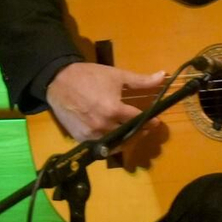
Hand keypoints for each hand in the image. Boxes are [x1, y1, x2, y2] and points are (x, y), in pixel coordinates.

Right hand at [46, 62, 168, 141]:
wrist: (59, 80)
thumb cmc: (89, 76)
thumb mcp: (116, 75)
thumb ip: (141, 80)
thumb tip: (163, 76)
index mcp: (114, 109)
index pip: (138, 121)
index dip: (150, 121)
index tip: (156, 121)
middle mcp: (104, 125)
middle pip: (129, 135)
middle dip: (140, 131)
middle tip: (145, 127)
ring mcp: (91, 134)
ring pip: (115, 144)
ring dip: (126, 139)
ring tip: (130, 133)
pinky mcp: (81, 138)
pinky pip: (100, 146)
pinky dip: (109, 143)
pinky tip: (113, 136)